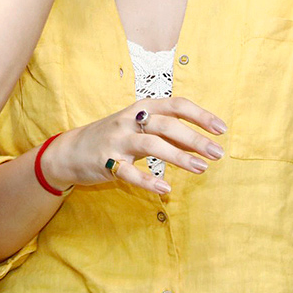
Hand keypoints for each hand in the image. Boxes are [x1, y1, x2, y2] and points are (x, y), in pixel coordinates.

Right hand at [40, 97, 226, 194]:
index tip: (221, 129)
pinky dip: (148, 180)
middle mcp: (129, 121)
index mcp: (141, 108)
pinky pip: (129, 172)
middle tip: (218, 153)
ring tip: (201, 168)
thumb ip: (165, 130)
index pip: (175, 104)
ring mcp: (117, 141)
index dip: (200, 115)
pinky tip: (165, 187)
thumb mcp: (137, 126)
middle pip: (167, 125)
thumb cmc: (113, 137)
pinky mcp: (107, 162)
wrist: (70, 150)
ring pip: (151, 144)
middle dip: (195, 139)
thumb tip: (202, 140)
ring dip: (179, 156)